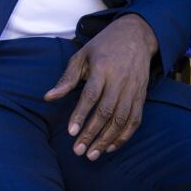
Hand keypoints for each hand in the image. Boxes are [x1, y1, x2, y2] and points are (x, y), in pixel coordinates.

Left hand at [44, 14, 157, 160]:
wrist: (135, 36)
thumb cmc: (102, 46)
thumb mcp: (81, 56)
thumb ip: (66, 78)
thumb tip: (48, 97)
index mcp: (102, 68)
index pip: (91, 96)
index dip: (81, 115)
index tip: (71, 132)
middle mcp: (120, 80)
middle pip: (106, 112)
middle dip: (92, 134)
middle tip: (79, 151)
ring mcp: (133, 90)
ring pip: (121, 120)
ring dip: (107, 140)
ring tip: (92, 154)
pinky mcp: (142, 96)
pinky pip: (135, 120)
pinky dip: (124, 136)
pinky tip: (111, 147)